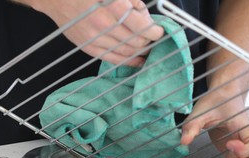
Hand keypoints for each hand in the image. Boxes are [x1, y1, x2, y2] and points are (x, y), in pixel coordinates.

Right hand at [34, 0, 163, 65]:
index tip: (159, 31)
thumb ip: (132, 0)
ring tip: (147, 48)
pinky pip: (112, 59)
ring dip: (140, 51)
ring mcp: (95, 39)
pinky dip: (128, 61)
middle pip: (135, 41)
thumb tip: (144, 16)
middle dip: (147, 40)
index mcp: (111, 7)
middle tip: (152, 37)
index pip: (140, 26)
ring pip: (126, 52)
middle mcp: (103, 25)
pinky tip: (138, 60)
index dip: (154, 31)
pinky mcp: (88, 48)